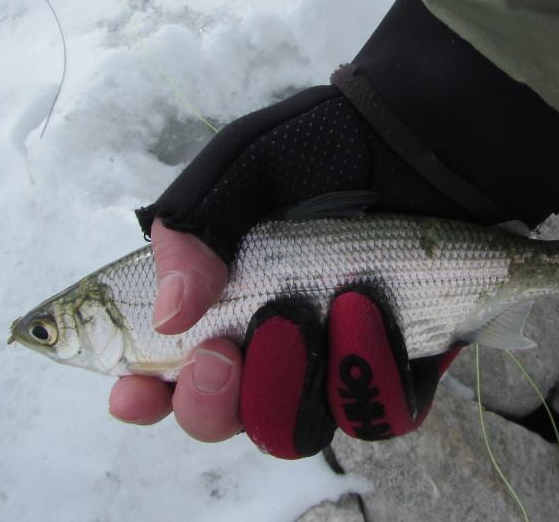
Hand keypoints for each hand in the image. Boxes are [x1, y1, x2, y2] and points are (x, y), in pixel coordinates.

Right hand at [109, 0, 558, 456]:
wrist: (424, 130)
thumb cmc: (328, 142)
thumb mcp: (245, 163)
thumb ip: (196, 224)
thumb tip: (172, 316)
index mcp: (227, 301)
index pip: (170, 373)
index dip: (146, 397)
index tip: (134, 392)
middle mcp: (278, 341)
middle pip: (231, 418)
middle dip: (214, 403)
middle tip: (222, 351)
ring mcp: (341, 358)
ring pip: (301, 428)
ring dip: (295, 380)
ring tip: (323, 304)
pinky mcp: (406, 363)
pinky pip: (383, 413)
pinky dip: (368, 372)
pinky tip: (368, 309)